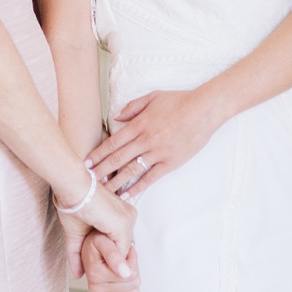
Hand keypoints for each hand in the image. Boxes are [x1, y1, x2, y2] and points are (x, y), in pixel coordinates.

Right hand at [57, 174, 134, 278]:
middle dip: (108, 257)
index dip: (107, 253)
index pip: (119, 242)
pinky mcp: (123, 224)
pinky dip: (110, 257)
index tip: (92, 255)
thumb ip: (78, 254)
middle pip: (122, 247)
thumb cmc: (72, 204)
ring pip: (123, 251)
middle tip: (90, 254)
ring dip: (107, 257)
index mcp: (121, 215)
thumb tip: (77, 275)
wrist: (71, 186)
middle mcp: (129, 215)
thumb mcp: (77, 235)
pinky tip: (95, 249)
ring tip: (91, 247)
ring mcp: (128, 219)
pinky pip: (121, 251)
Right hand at [81, 227, 139, 291]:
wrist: (87, 250)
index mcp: (95, 274)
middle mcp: (95, 289)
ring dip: (132, 278)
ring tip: (122, 268)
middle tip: (124, 260)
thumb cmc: (97, 244)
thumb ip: (114, 255)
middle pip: (134, 284)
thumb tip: (127, 274)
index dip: (132, 260)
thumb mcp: (104, 241)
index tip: (126, 252)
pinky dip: (128, 289)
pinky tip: (120, 278)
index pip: (131, 274)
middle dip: (133, 269)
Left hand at [87, 87, 223, 197]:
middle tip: (88, 181)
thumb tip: (115, 118)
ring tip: (103, 191)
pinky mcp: (170, 162)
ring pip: (131, 170)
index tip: (86, 163)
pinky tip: (126, 194)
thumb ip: (132, 107)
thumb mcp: (152, 97)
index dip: (98, 154)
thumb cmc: (179, 101)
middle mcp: (146, 140)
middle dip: (101, 171)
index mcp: (139, 124)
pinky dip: (137, 187)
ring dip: (115, 182)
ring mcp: (158, 152)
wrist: (204, 109)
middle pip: (118, 158)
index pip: (113, 142)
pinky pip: (150, 177)